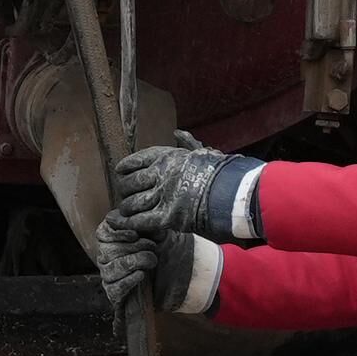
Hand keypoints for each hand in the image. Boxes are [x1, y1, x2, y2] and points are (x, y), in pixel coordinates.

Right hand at [95, 213, 214, 315]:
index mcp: (109, 239)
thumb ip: (147, 224)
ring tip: (151, 260)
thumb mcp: (154, 233)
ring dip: (133, 262)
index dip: (117, 233)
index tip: (135, 235)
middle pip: (108, 251)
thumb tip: (142, 219)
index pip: (102, 233)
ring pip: (112, 269)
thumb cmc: (157, 250)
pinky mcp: (113, 292)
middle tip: (152, 247)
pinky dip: (129, 280)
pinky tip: (141, 275)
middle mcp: (104, 257)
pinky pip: (115, 287)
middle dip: (133, 248)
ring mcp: (107, 275)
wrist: (167, 276)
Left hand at [108, 139, 267, 246]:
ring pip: (132, 202)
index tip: (121, 171)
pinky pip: (141, 220)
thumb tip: (178, 133)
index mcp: (167, 157)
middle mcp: (161, 174)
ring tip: (128, 210)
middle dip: (125, 190)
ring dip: (128, 207)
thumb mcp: (202, 151)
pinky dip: (132, 222)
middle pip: (130, 182)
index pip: (136, 160)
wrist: (234, 191)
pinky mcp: (168, 216)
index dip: (126, 167)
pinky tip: (128, 223)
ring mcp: (164, 195)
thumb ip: (188, 143)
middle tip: (127, 195)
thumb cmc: (221, 172)